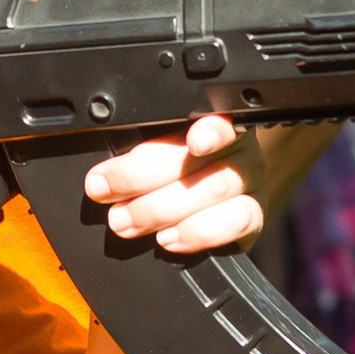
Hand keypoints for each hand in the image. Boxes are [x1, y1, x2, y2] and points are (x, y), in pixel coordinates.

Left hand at [84, 114, 265, 254]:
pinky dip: (197, 232)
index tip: (194, 141)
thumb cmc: (172, 174)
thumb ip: (137, 156)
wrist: (209, 211)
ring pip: (214, 189)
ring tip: (125, 221)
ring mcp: (249, 181)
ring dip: (160, 209)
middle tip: (105, 193)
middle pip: (199, 158)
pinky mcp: (254, 216)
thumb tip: (100, 177)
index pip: (215, 115)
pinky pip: (236, 222)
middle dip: (142, 177)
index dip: (210, 129)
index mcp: (211, 119)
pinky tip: (168, 238)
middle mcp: (238, 146)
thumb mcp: (151, 154)